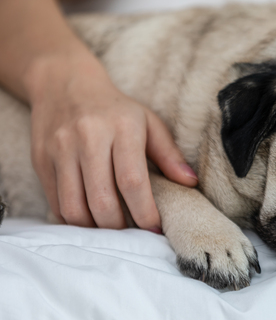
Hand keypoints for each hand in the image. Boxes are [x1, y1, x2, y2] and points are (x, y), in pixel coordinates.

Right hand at [28, 56, 197, 229]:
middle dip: (119, 228)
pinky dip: (73, 220)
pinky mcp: (41, 161)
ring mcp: (60, 150)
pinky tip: (90, 221)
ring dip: (94, 230)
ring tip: (111, 231)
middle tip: (132, 235)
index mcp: (121, 128)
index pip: (132, 181)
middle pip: (101, 200)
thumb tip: (191, 182)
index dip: (145, 212)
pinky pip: (55, 202)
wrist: (64, 84)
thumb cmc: (116, 110)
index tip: (155, 229)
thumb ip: (169, 154)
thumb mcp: (149, 122)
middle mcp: (87, 138)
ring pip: (73, 207)